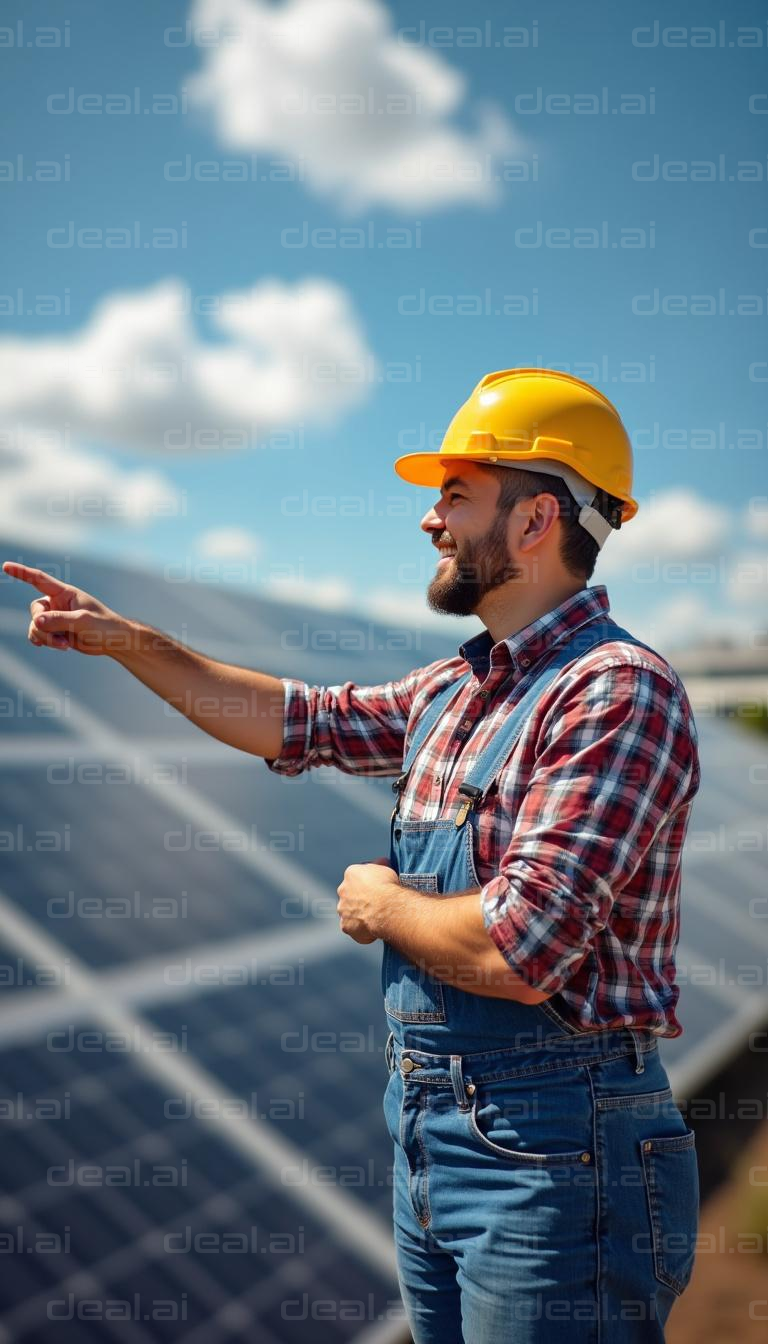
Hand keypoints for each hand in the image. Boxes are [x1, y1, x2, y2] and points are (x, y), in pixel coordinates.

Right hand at [2, 561, 125, 656]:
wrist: (114, 641)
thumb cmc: (104, 626)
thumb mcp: (83, 621)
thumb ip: (60, 620)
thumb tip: (37, 621)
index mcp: (65, 593)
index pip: (39, 580)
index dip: (22, 573)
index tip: (5, 566)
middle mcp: (57, 603)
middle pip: (36, 611)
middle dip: (42, 626)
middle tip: (59, 639)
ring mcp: (56, 617)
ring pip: (36, 626)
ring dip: (46, 638)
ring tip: (64, 645)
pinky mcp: (56, 631)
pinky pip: (39, 635)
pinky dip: (45, 642)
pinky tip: (58, 646)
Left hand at [336, 857, 400, 944]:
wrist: (387, 908)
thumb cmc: (388, 887)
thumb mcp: (386, 868)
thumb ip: (380, 865)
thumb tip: (381, 862)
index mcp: (351, 873)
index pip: (357, 876)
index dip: (368, 882)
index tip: (378, 887)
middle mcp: (342, 890)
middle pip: (351, 894)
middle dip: (360, 898)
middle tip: (376, 903)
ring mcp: (343, 909)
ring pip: (350, 912)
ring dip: (359, 914)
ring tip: (376, 918)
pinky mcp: (346, 926)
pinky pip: (353, 928)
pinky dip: (361, 930)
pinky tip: (374, 929)